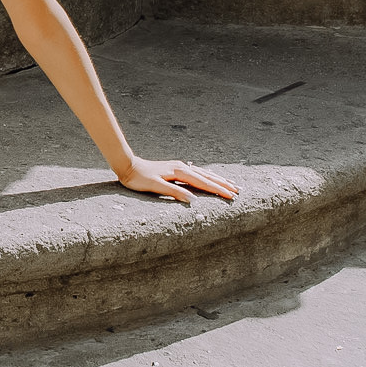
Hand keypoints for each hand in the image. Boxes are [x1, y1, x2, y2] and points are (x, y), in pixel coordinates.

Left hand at [114, 157, 238, 204]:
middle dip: (223, 184)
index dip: (218, 190)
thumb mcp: (155, 187)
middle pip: (207, 176)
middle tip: (238, 191)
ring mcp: (179, 166)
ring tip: (230, 184)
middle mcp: (182, 167)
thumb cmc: (139, 179)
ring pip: (203, 173)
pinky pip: (196, 172)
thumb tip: (193, 200)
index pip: (203, 183)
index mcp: (179, 172)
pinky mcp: (175, 168)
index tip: (232, 196)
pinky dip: (207, 176)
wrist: (127, 166)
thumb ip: (174, 192)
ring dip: (217, 179)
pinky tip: (210, 178)